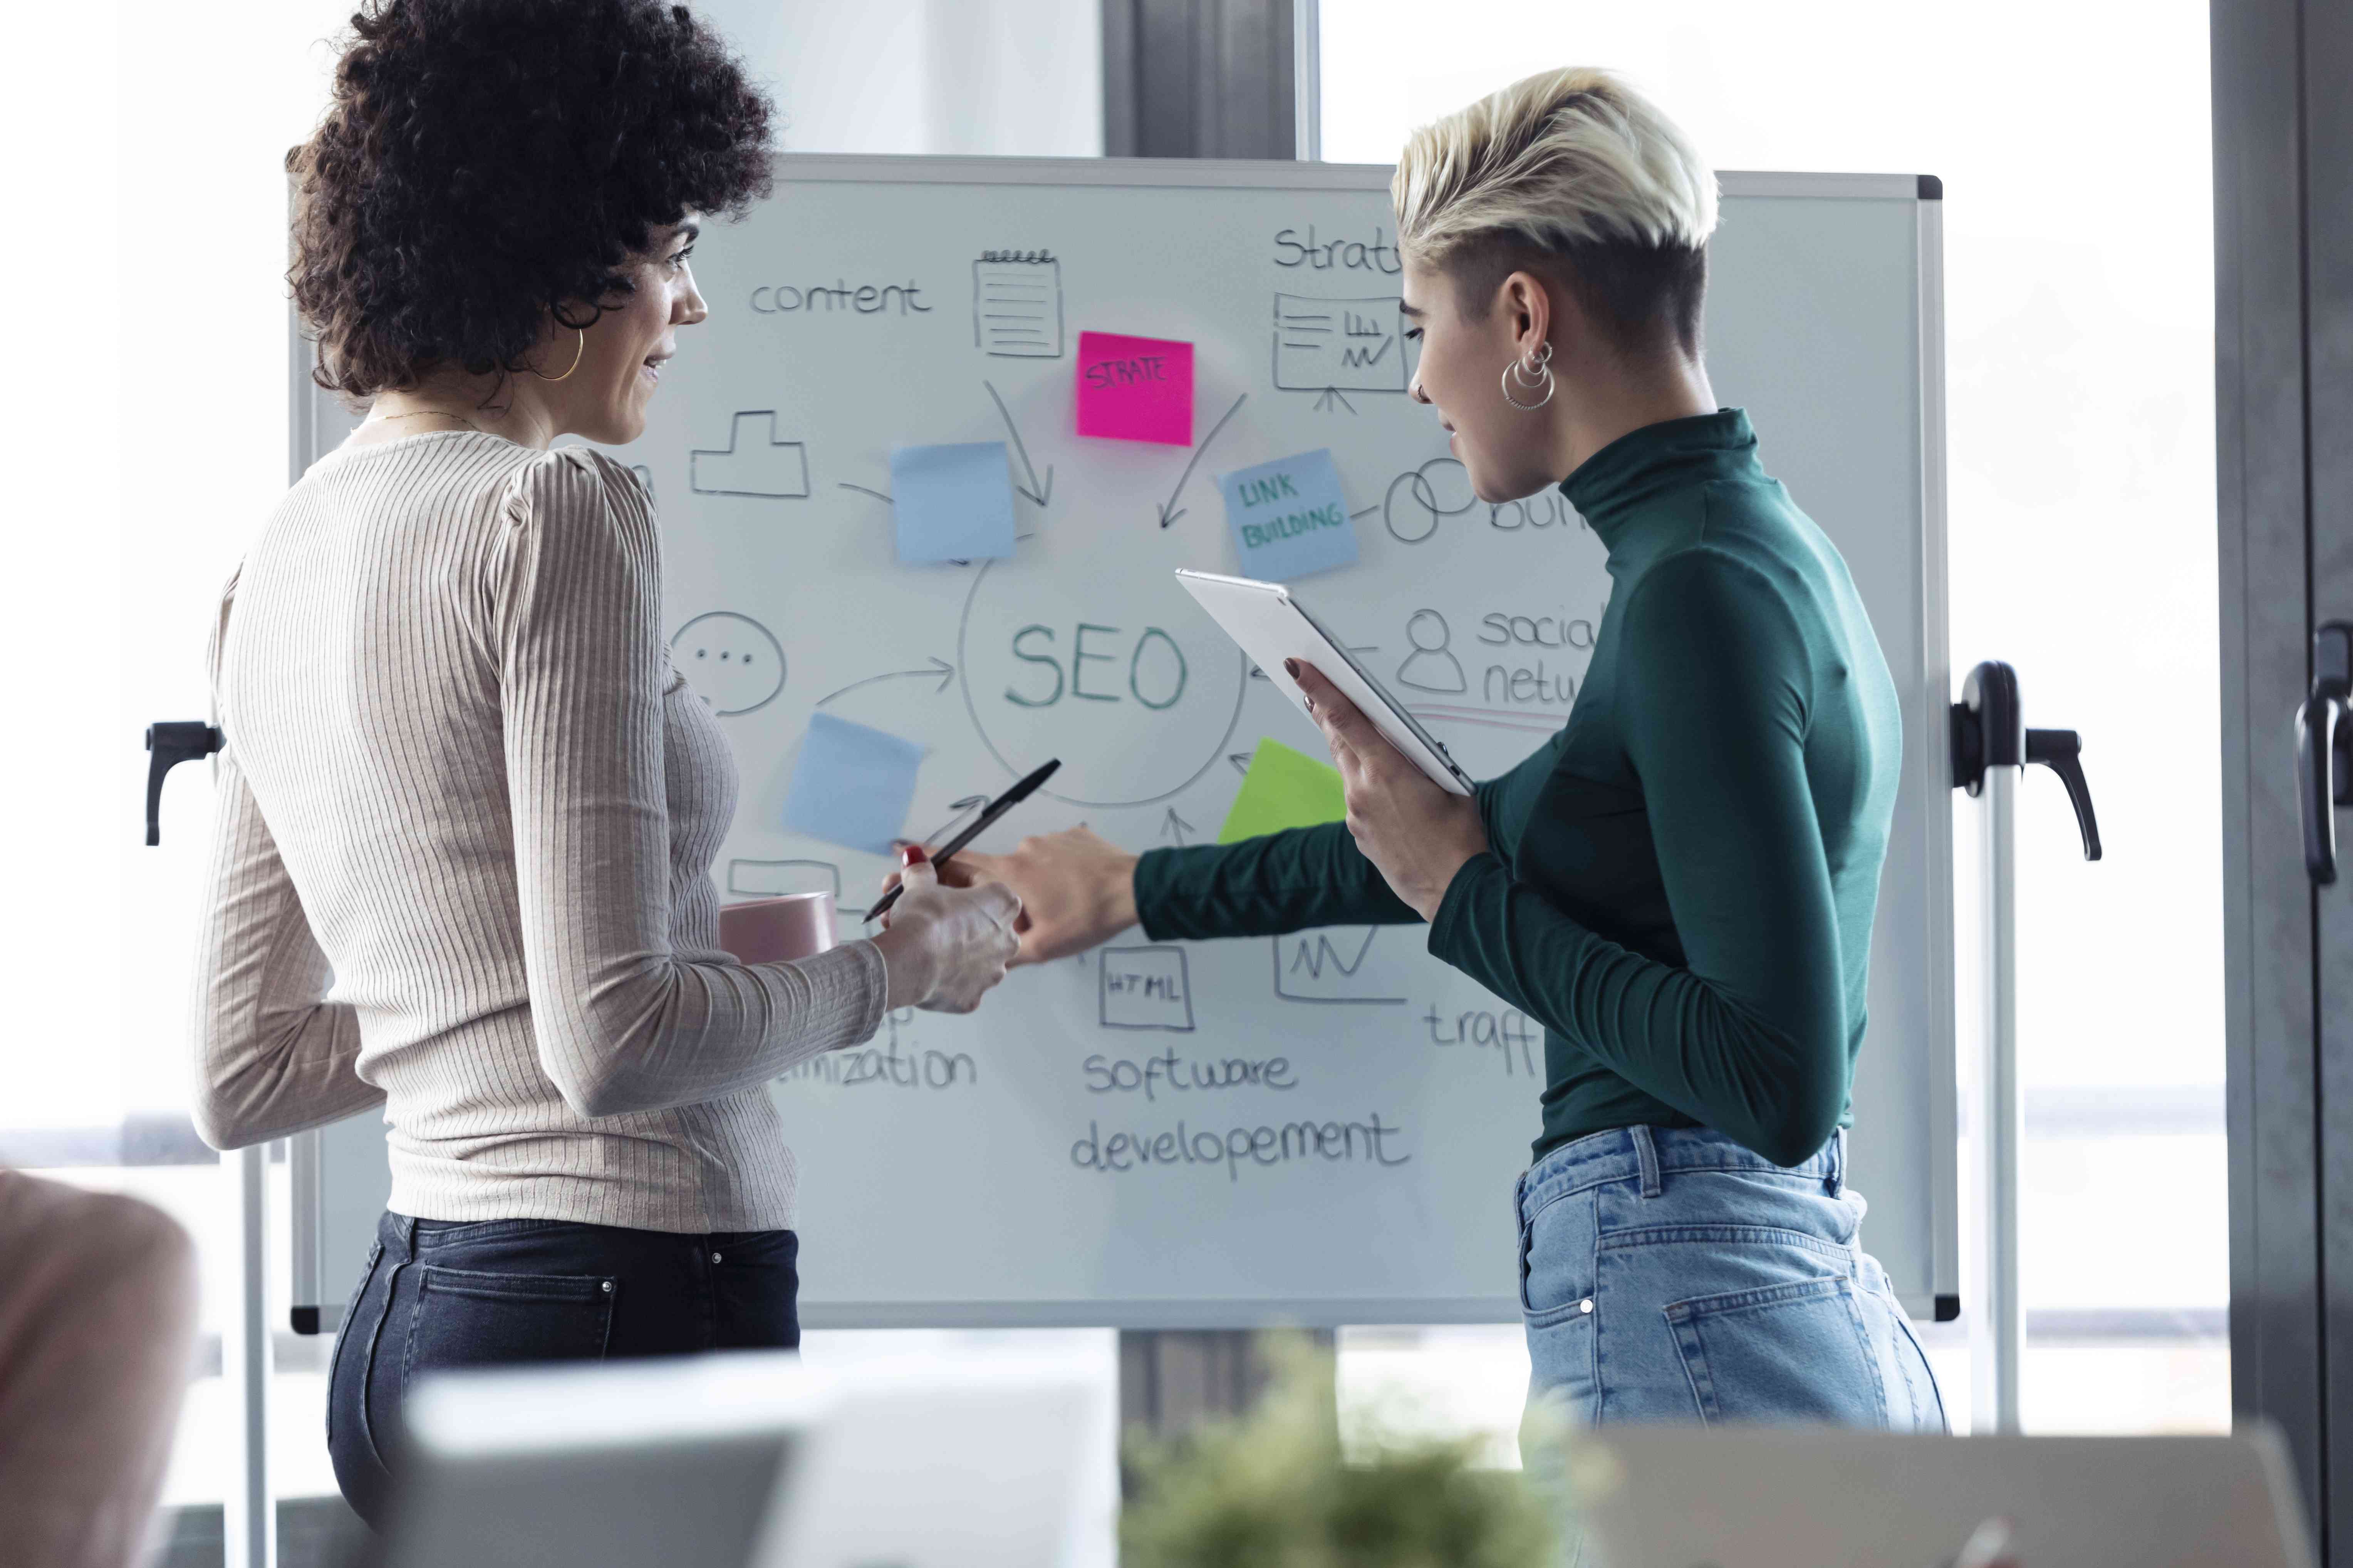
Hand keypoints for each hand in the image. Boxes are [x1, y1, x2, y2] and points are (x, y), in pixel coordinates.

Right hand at [868, 855, 1020, 1012]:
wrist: (910, 962)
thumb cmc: (924, 919)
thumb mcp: (920, 885)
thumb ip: (921, 870)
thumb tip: (915, 857)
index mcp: (1003, 902)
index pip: (979, 881)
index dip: (948, 875)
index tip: (928, 876)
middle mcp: (1007, 937)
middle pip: (973, 918)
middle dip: (942, 911)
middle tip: (911, 905)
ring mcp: (993, 970)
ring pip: (966, 951)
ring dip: (941, 942)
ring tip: (907, 935)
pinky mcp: (973, 996)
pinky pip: (956, 980)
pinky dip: (940, 972)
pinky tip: (919, 963)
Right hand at [877, 825, 1138, 964]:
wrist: (1137, 889)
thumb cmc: (1088, 919)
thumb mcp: (1043, 948)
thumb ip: (1005, 951)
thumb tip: (979, 955)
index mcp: (1009, 875)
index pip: (957, 862)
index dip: (928, 860)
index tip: (902, 853)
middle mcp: (1023, 850)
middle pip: (990, 867)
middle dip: (989, 886)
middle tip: (1017, 908)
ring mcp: (1049, 839)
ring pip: (1025, 864)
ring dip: (1030, 883)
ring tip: (1060, 904)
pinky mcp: (1074, 835)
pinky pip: (1052, 854)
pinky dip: (1055, 871)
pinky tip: (1073, 889)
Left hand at [1289, 660, 1488, 919]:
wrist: (1453, 890)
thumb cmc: (1460, 837)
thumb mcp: (1448, 783)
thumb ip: (1416, 758)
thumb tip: (1398, 744)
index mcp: (1388, 770)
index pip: (1345, 719)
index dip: (1319, 689)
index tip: (1297, 666)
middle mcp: (1363, 790)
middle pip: (1337, 739)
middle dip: (1326, 712)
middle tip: (1312, 687)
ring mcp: (1356, 814)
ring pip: (1346, 769)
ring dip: (1350, 750)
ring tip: (1358, 735)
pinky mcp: (1357, 833)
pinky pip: (1355, 799)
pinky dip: (1365, 786)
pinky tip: (1386, 792)